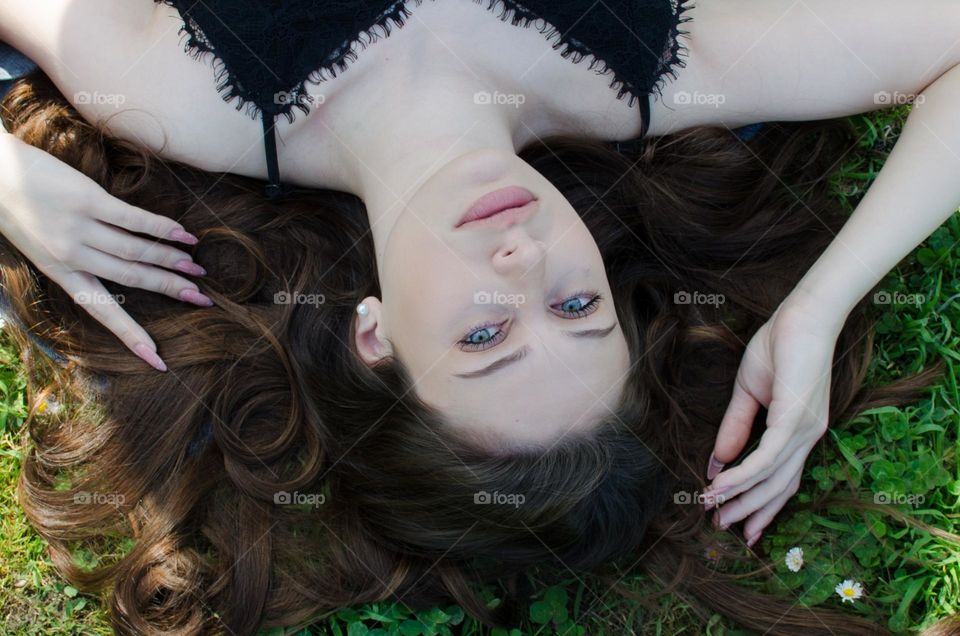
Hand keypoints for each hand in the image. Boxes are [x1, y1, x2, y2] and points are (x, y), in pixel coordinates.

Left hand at [0, 132, 212, 370]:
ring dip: (172, 260)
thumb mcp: (39, 245)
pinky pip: (133, 220)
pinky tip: (183, 235)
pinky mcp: (88, 200)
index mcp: (60, 272)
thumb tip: (118, 267)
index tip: (157, 360)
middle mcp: (71, 255)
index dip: (131, 335)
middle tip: (202, 298)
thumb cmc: (13, 206)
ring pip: (136, 251)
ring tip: (197, 267)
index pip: (102, 311)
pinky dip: (162, 229)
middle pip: (132, 278)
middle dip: (170, 289)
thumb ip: (74, 258)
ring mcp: (80, 228)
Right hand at [702, 300, 843, 545]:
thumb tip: (718, 460)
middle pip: (778, 487)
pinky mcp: (795, 420)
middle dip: (748, 511)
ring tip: (713, 512)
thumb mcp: (748, 392)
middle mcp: (807, 437)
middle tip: (720, 528)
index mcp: (799, 431)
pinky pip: (766, 458)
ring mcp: (804, 431)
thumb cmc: (779, 345)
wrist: (802, 315)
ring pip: (771, 479)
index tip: (738, 524)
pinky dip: (742, 475)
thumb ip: (735, 426)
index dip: (760, 503)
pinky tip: (720, 485)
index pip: (782, 479)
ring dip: (740, 498)